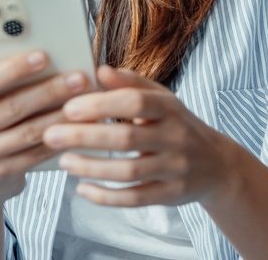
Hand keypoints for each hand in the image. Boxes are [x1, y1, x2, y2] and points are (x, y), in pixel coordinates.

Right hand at [0, 50, 92, 211]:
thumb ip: (4, 82)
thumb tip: (47, 59)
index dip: (14, 68)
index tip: (43, 56)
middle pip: (11, 107)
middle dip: (49, 91)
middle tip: (78, 78)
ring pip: (28, 132)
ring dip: (60, 116)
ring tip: (86, 103)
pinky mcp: (0, 173)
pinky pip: (36, 154)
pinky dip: (59, 139)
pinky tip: (78, 128)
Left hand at [42, 65, 240, 206]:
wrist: (216, 165)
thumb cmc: (177, 124)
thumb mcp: (161, 99)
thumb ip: (130, 83)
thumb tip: (99, 70)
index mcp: (169, 108)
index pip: (135, 102)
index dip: (101, 104)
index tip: (69, 107)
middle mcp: (175, 137)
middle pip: (127, 138)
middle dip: (86, 137)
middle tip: (51, 135)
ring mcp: (174, 169)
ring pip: (129, 172)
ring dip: (92, 168)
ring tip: (63, 162)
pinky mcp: (170, 195)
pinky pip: (135, 198)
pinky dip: (106, 196)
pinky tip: (82, 190)